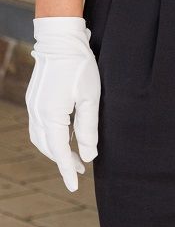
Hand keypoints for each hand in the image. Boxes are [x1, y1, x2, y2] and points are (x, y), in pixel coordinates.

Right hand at [26, 17, 100, 191]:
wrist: (60, 40)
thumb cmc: (79, 66)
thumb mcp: (90, 97)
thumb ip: (88, 128)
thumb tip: (88, 156)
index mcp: (51, 115)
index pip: (59, 151)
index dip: (67, 169)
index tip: (74, 185)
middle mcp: (37, 114)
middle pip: (48, 148)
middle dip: (63, 161)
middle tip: (81, 171)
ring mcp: (32, 107)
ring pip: (40, 139)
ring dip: (55, 151)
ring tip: (74, 157)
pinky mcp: (34, 100)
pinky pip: (39, 127)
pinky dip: (50, 138)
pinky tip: (64, 136)